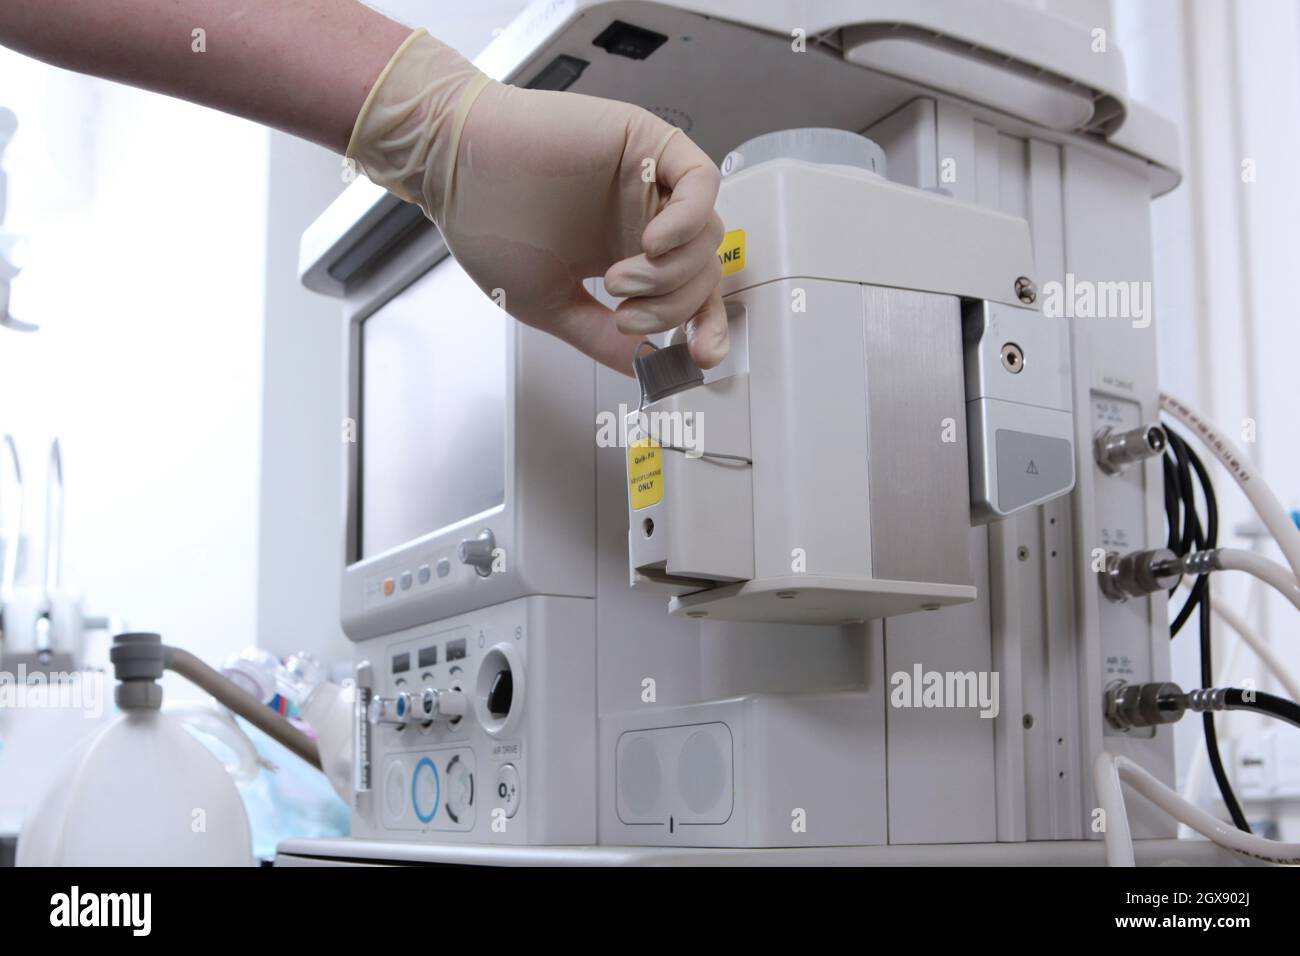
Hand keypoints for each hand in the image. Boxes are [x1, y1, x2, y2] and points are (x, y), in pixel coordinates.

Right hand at [349, 31, 727, 373]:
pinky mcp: (648, 143)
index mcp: (627, 257)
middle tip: (627, 317)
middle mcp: (644, 220)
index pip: (691, 296)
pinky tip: (652, 244)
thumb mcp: (547, 302)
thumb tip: (644, 366)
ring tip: (619, 281)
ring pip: (706, 235)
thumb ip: (598, 336)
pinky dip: (687, 220)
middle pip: (702, 273)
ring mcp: (649, 182)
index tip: (697, 358)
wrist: (452, 167)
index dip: (705, 329)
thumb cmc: (487, 224)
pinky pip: (700, 181)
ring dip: (671, 273)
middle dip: (674, 310)